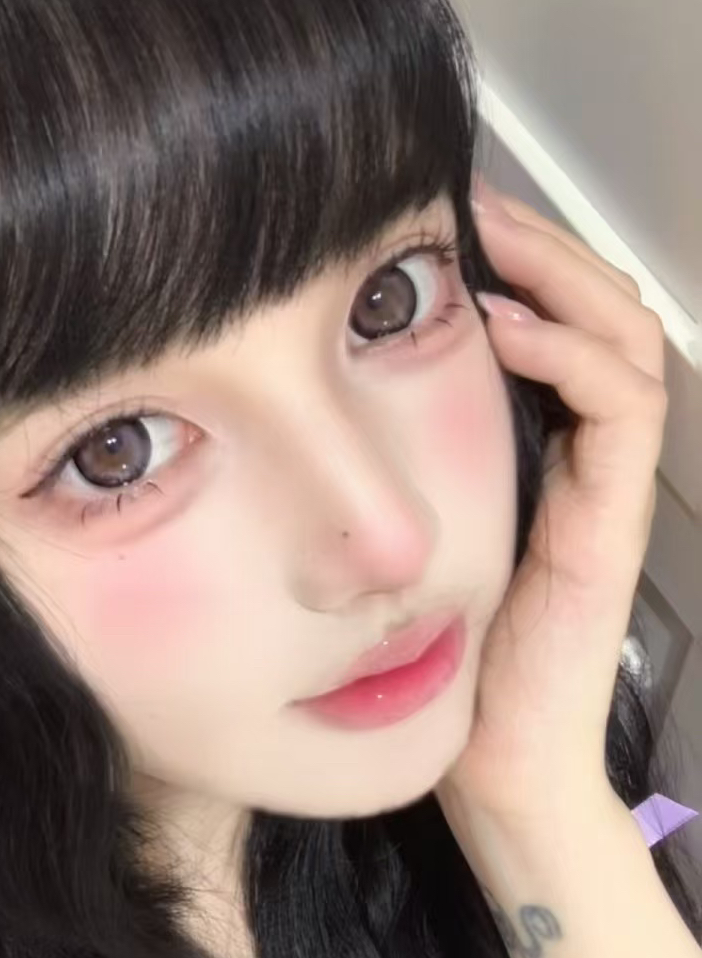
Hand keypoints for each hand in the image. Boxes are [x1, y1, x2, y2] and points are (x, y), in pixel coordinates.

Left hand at [434, 182, 667, 858]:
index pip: (564, 326)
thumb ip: (411, 464)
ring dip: (560, 276)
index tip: (449, 215)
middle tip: (475, 196)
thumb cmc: (452, 657)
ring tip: (494, 238)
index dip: (522, 259)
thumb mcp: (422, 531)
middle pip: (602, 313)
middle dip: (543, 244)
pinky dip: (568, 353)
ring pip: (624, 342)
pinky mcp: (611, 524)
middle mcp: (589, 459)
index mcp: (549, 453)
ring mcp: (608, 488)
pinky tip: (504, 325)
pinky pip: (620, 411)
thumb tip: (333, 386)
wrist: (495, 761)